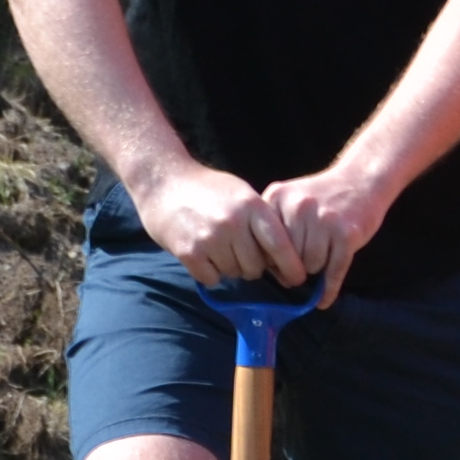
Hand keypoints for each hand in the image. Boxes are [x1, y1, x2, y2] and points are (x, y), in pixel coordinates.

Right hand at [130, 156, 309, 291]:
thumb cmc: (207, 188)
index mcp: (251, 206)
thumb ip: (261, 220)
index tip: (297, 279)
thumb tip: (282, 257)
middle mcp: (233, 222)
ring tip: (218, 248)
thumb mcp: (241, 193)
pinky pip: (211, 278)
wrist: (163, 180)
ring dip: (229, 268)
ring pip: (234, 274)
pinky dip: (209, 273)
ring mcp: (210, 238)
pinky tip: (203, 255)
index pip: (280, 244)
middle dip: (252, 266)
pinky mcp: (189, 252)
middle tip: (240, 253)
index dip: (292, 266)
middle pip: (256, 267)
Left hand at [253, 162, 392, 305]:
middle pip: (288, 258)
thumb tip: (273, 273)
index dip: (272, 260)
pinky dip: (328, 289)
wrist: (360, 179)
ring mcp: (324, 220)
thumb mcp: (290, 199)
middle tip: (306, 261)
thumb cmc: (322, 197)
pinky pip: (334, 271)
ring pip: (310, 266)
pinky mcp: (347, 233)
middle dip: (296, 266)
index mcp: (277, 197)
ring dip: (316, 269)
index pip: (265, 244)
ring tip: (324, 254)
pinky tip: (323, 300)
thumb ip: (275, 228)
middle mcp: (298, 207)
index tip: (278, 266)